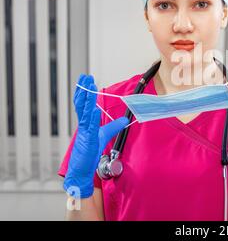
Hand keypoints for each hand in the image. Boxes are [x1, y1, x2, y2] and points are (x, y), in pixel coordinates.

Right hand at [63, 74, 128, 197]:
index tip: (86, 80)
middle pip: (82, 105)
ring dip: (87, 100)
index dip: (84, 92)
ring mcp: (84, 132)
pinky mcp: (87, 141)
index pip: (84, 105)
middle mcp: (83, 126)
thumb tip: (125, 118)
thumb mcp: (104, 135)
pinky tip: (93, 109)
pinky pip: (89, 127)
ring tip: (88, 87)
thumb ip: (114, 126)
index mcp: (86, 123)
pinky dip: (91, 118)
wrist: (82, 170)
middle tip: (85, 78)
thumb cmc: (89, 153)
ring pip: (84, 113)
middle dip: (83, 91)